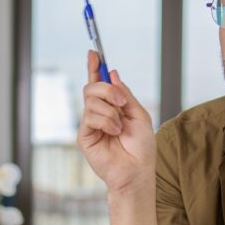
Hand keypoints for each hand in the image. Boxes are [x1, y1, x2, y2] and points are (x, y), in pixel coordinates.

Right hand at [76, 50, 155, 193]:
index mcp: (112, 107)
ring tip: (119, 128)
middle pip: (92, 87)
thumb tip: (113, 74)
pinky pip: (90, 117)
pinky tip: (114, 133)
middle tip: (122, 103)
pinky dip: (106, 121)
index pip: (99, 83)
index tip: (94, 52)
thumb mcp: (139, 115)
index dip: (95, 67)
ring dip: (110, 111)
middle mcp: (99, 113)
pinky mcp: (84, 136)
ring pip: (91, 100)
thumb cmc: (141, 148)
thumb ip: (125, 95)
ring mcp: (90, 124)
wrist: (136, 171)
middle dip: (107, 89)